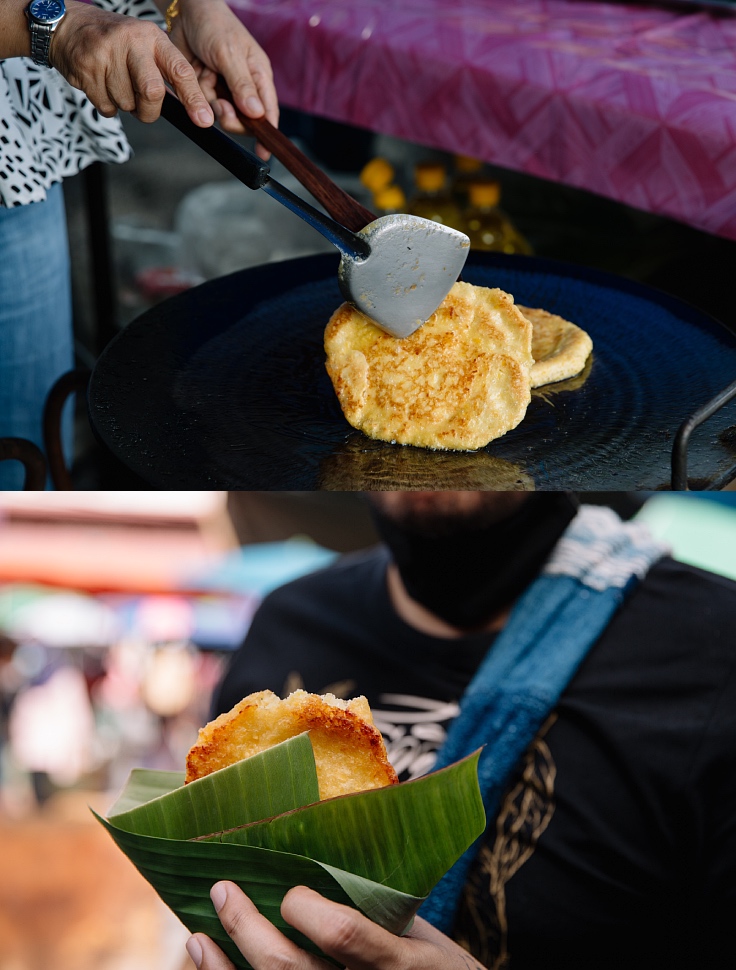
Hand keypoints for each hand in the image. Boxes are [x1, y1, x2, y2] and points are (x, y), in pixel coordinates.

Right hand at [50, 1, 212, 126]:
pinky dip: (107, 105)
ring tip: (115, 82)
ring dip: (124, 104)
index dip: (194, 98)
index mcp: (152, 37)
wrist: (69, 26)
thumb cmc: (115, 43)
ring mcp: (107, 54)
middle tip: (144, 109)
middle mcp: (131, 42)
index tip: (204, 120)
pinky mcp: (87, 69)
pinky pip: (107, 107)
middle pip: (152, 92)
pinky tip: (101, 84)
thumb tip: (193, 111)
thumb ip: (165, 72)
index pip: (180, 70)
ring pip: (127, 104)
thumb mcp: (144, 46)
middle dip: (150, 111)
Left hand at [168, 0, 277, 157]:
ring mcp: (225, 90)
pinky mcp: (207, 90)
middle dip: (232, 118)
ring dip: (211, 103)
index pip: (268, 111)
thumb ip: (242, 85)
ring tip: (207, 80)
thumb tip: (257, 114)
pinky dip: (198, 96)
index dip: (267, 134)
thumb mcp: (229, 54)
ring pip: (222, 115)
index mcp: (259, 76)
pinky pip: (204, 106)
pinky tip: (199, 78)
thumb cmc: (215, 25)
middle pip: (244, 120)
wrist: (185, 13)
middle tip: (222, 106)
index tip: (264, 152)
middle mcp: (244, 87)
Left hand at [185, 881, 487, 969]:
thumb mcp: (425, 937)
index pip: (343, 934)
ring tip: (199, 933)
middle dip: (248, 929)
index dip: (307, 910)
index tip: (290, 890)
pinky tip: (207, 958)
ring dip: (224, 964)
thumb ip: (381, 906)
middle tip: (222, 889)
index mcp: (398, 963)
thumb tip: (329, 847)